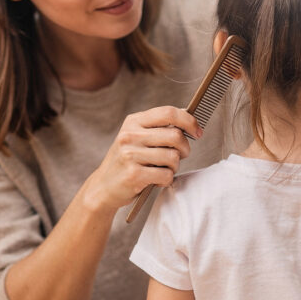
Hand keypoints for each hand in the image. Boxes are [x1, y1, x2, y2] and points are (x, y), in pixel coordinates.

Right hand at [83, 106, 200, 212]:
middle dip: (185, 148)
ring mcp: (130, 155)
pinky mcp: (133, 175)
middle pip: (175, 136)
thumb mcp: (136, 137)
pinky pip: (166, 175)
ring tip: (164, 168)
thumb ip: (158, 127)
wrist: (103, 187)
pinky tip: (157, 179)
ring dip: (174, 166)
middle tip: (180, 156)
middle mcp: (130, 135)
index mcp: (134, 122)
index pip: (169, 112)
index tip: (197, 132)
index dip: (189, 121)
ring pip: (173, 157)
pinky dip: (167, 179)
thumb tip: (188, 118)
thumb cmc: (127, 161)